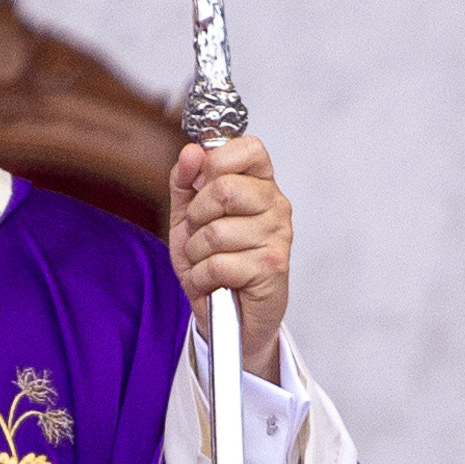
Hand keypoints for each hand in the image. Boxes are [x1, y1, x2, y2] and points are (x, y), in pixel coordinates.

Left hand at [167, 136, 292, 382]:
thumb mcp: (188, 218)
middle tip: (201, 235)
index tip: (202, 185)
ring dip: (196, 253)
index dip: (215, 161)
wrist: (227, 316)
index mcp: (259, 185)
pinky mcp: (272, 267)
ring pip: (215, 231)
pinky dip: (202, 278)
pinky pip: (218, 264)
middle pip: (224, 187)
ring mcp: (278, 236)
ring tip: (208, 263)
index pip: (249, 147)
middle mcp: (275, 206)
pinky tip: (213, 283)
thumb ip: (186, 182)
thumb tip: (192, 151)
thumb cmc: (212, 263)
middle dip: (196, 216)